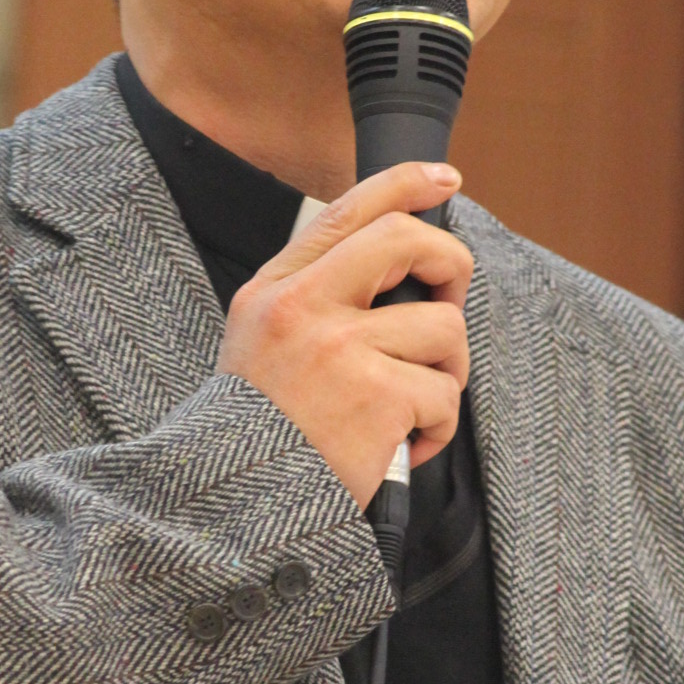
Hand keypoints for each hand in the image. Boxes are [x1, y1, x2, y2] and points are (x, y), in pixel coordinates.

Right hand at [218, 161, 473, 508]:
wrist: (230, 507)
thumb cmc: (257, 434)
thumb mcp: (261, 343)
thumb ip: (317, 299)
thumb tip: (401, 268)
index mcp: (277, 289)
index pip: (349, 210)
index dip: (406, 183)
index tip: (443, 176)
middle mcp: (304, 308)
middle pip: (408, 241)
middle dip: (452, 267)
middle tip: (448, 305)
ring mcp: (342, 350)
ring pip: (443, 330)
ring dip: (444, 374)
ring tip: (411, 407)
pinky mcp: (377, 399)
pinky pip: (444, 396)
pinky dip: (435, 429)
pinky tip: (402, 447)